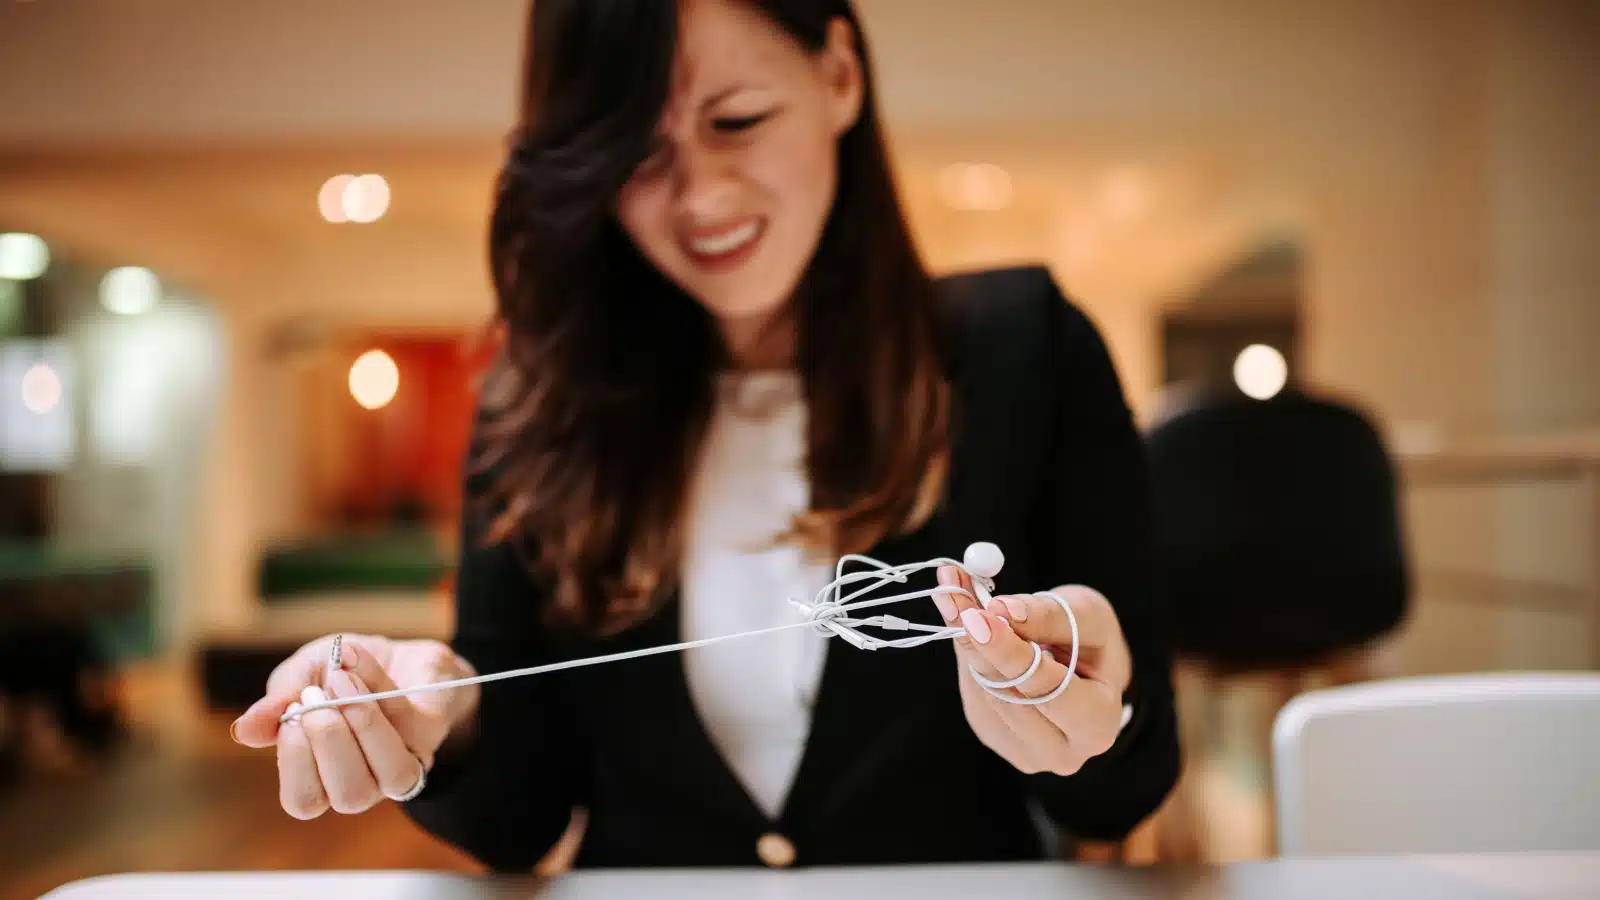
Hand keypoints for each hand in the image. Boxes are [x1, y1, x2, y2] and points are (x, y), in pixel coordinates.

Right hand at [231, 633, 479, 818]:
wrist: (399, 649)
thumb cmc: (343, 671)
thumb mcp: (301, 675)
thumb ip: (276, 703)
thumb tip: (243, 732)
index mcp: (324, 774)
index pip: (304, 801)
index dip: (295, 765)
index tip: (289, 717)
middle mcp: (366, 779)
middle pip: (348, 795)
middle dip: (329, 742)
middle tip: (314, 696)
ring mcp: (403, 758)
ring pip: (391, 774)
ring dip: (362, 723)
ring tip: (340, 680)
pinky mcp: (431, 732)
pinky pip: (411, 725)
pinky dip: (381, 689)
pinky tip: (358, 660)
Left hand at [934, 567, 1131, 775]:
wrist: (1086, 670)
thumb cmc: (1094, 643)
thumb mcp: (1088, 617)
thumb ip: (1049, 615)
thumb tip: (1002, 611)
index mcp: (1097, 726)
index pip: (1046, 690)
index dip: (1009, 653)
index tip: (978, 616)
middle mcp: (1059, 752)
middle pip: (1006, 694)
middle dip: (977, 640)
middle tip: (951, 592)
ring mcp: (1021, 750)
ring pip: (982, 690)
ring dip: (965, 638)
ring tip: (956, 592)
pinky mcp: (992, 734)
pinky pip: (973, 689)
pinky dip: (967, 650)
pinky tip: (968, 621)